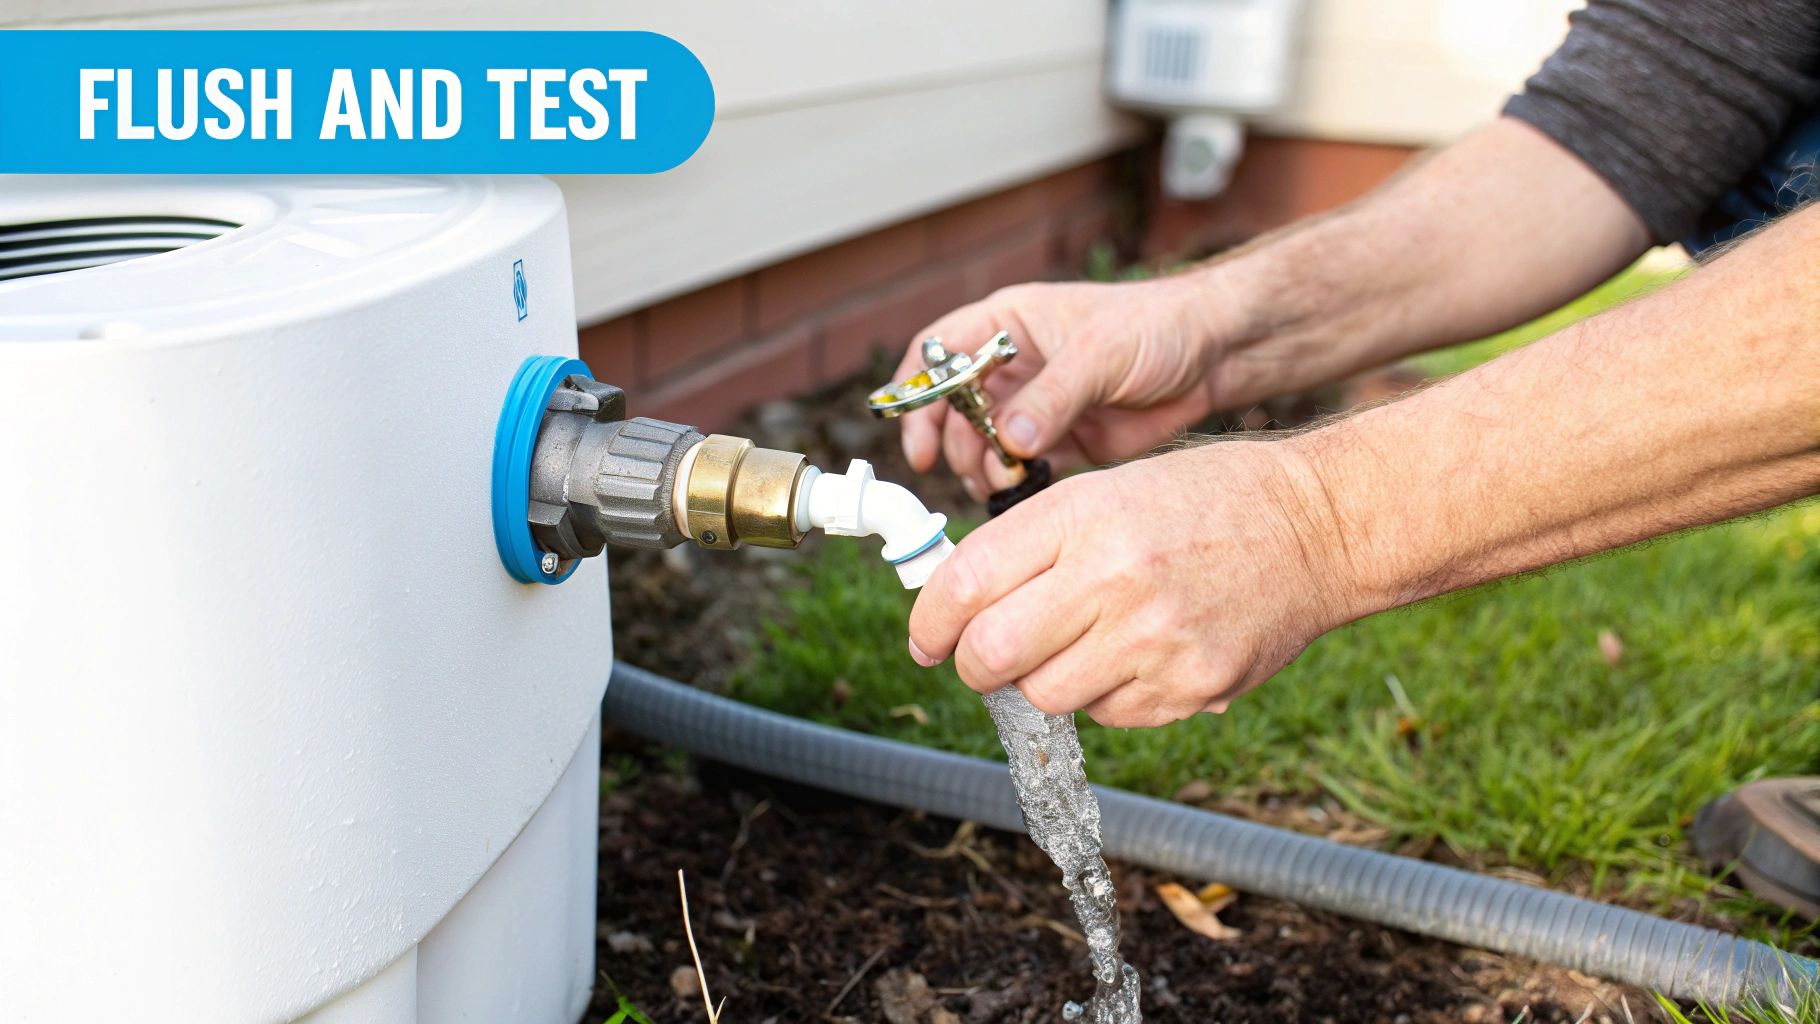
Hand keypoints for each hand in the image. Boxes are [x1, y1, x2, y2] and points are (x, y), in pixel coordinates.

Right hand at [895, 275, 1242, 499]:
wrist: (1214, 356)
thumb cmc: (1157, 328)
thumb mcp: (1101, 353)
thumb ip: (1053, 396)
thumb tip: (1008, 438)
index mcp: (1006, 325)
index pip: (936, 354)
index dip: (917, 394)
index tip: (919, 439)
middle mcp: (1011, 367)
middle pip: (951, 409)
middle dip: (954, 442)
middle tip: (971, 469)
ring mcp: (1034, 406)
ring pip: (982, 444)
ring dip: (983, 467)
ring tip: (1004, 480)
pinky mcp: (1061, 442)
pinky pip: (1020, 467)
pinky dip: (1014, 483)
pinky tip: (1022, 491)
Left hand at [905, 440, 1354, 727]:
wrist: (1318, 525)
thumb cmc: (1205, 500)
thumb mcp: (1110, 490)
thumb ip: (1032, 544)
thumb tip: (957, 607)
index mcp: (1082, 514)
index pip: (965, 583)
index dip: (930, 621)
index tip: (928, 638)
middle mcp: (1113, 575)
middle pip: (991, 655)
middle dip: (973, 665)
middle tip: (983, 660)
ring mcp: (1154, 637)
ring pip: (1045, 696)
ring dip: (1043, 681)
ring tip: (1080, 645)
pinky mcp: (1190, 685)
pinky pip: (1108, 714)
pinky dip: (1106, 695)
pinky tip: (1140, 653)